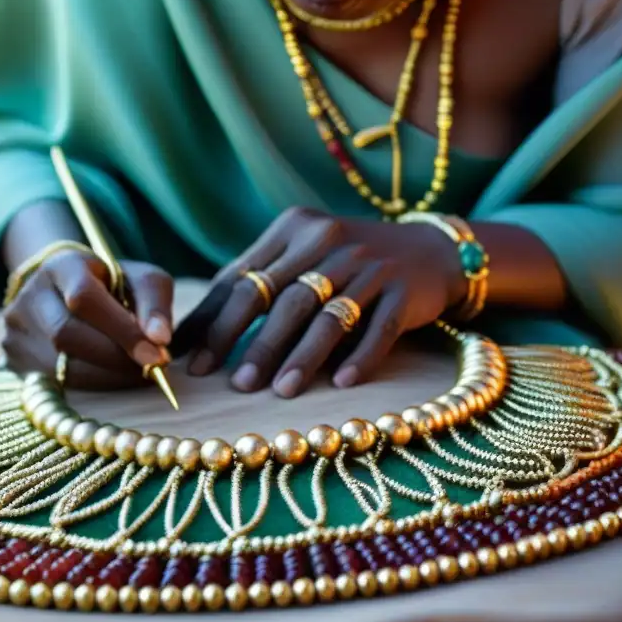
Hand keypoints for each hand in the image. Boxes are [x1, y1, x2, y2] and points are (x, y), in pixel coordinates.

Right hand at [2, 249, 173, 389]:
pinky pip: (56, 383)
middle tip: (152, 369)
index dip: (121, 330)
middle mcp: (30, 295)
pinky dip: (93, 385)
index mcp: (61, 266)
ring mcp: (16, 329)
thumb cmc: (110, 284)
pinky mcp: (14, 359)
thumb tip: (161, 339)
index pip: (84, 298)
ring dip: (108, 376)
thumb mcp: (139, 278)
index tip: (157, 354)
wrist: (63, 288)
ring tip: (137, 373)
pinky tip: (113, 378)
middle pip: (68, 334)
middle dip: (116, 358)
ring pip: (60, 365)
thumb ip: (154, 302)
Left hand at [174, 207, 464, 397]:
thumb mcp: (302, 257)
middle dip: (255, 343)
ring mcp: (369, 265)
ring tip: (282, 391)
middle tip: (236, 384)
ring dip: (302, 356)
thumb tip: (195, 335)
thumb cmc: (347, 263)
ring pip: (327, 315)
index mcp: (293, 229)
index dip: (215, 323)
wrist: (429, 251)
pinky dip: (360, 356)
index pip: (243, 279)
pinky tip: (341, 383)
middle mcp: (329, 241)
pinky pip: (377, 328)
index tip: (192, 363)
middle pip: (282, 297)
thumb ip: (256, 284)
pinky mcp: (403, 289)